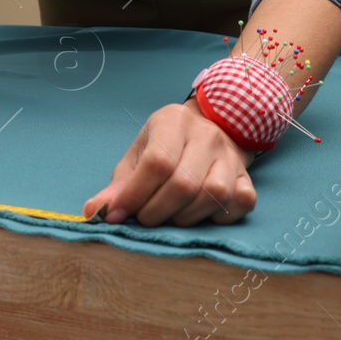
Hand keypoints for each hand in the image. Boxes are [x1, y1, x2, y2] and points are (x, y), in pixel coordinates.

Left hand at [82, 98, 256, 226]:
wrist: (210, 130)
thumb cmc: (166, 146)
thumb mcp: (138, 156)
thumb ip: (119, 185)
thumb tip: (92, 211)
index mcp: (173, 122)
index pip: (156, 162)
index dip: (134, 194)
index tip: (118, 214)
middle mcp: (207, 135)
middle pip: (183, 183)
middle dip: (156, 211)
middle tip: (144, 217)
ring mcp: (231, 156)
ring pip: (212, 195)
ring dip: (185, 217)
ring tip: (170, 215)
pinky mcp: (248, 177)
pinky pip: (240, 203)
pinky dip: (218, 217)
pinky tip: (200, 214)